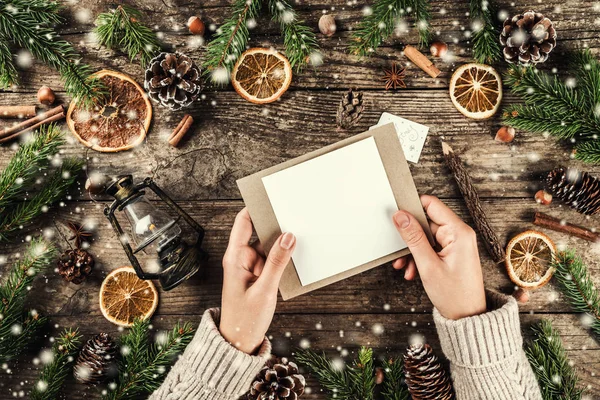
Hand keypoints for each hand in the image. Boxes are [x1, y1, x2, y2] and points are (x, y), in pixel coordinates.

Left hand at [220, 208, 295, 353]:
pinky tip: (296, 255)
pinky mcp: (258, 276)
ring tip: (301, 234)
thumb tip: (288, 236)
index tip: (272, 198)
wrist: (239, 342)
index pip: (243, 222)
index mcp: (235, 257)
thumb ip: (277, 262)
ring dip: (282, 243)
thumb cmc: (245, 319)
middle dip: (275, 225)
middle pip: (259, 231)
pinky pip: (272, 260)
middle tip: (295, 214)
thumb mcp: (265, 290)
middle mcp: (241, 258)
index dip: (256, 208)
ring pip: (268, 246)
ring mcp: (250, 267)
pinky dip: (283, 257)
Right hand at [392, 195, 486, 319]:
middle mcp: (459, 234)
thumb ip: (413, 238)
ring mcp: (456, 244)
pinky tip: (412, 271)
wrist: (468, 318)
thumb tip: (401, 216)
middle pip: (426, 222)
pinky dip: (419, 257)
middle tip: (398, 252)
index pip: (432, 205)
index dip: (412, 207)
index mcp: (458, 232)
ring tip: (405, 267)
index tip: (396, 216)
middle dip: (410, 237)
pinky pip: (431, 247)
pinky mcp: (452, 253)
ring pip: (426, 237)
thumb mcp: (428, 265)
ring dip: (412, 250)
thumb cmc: (455, 295)